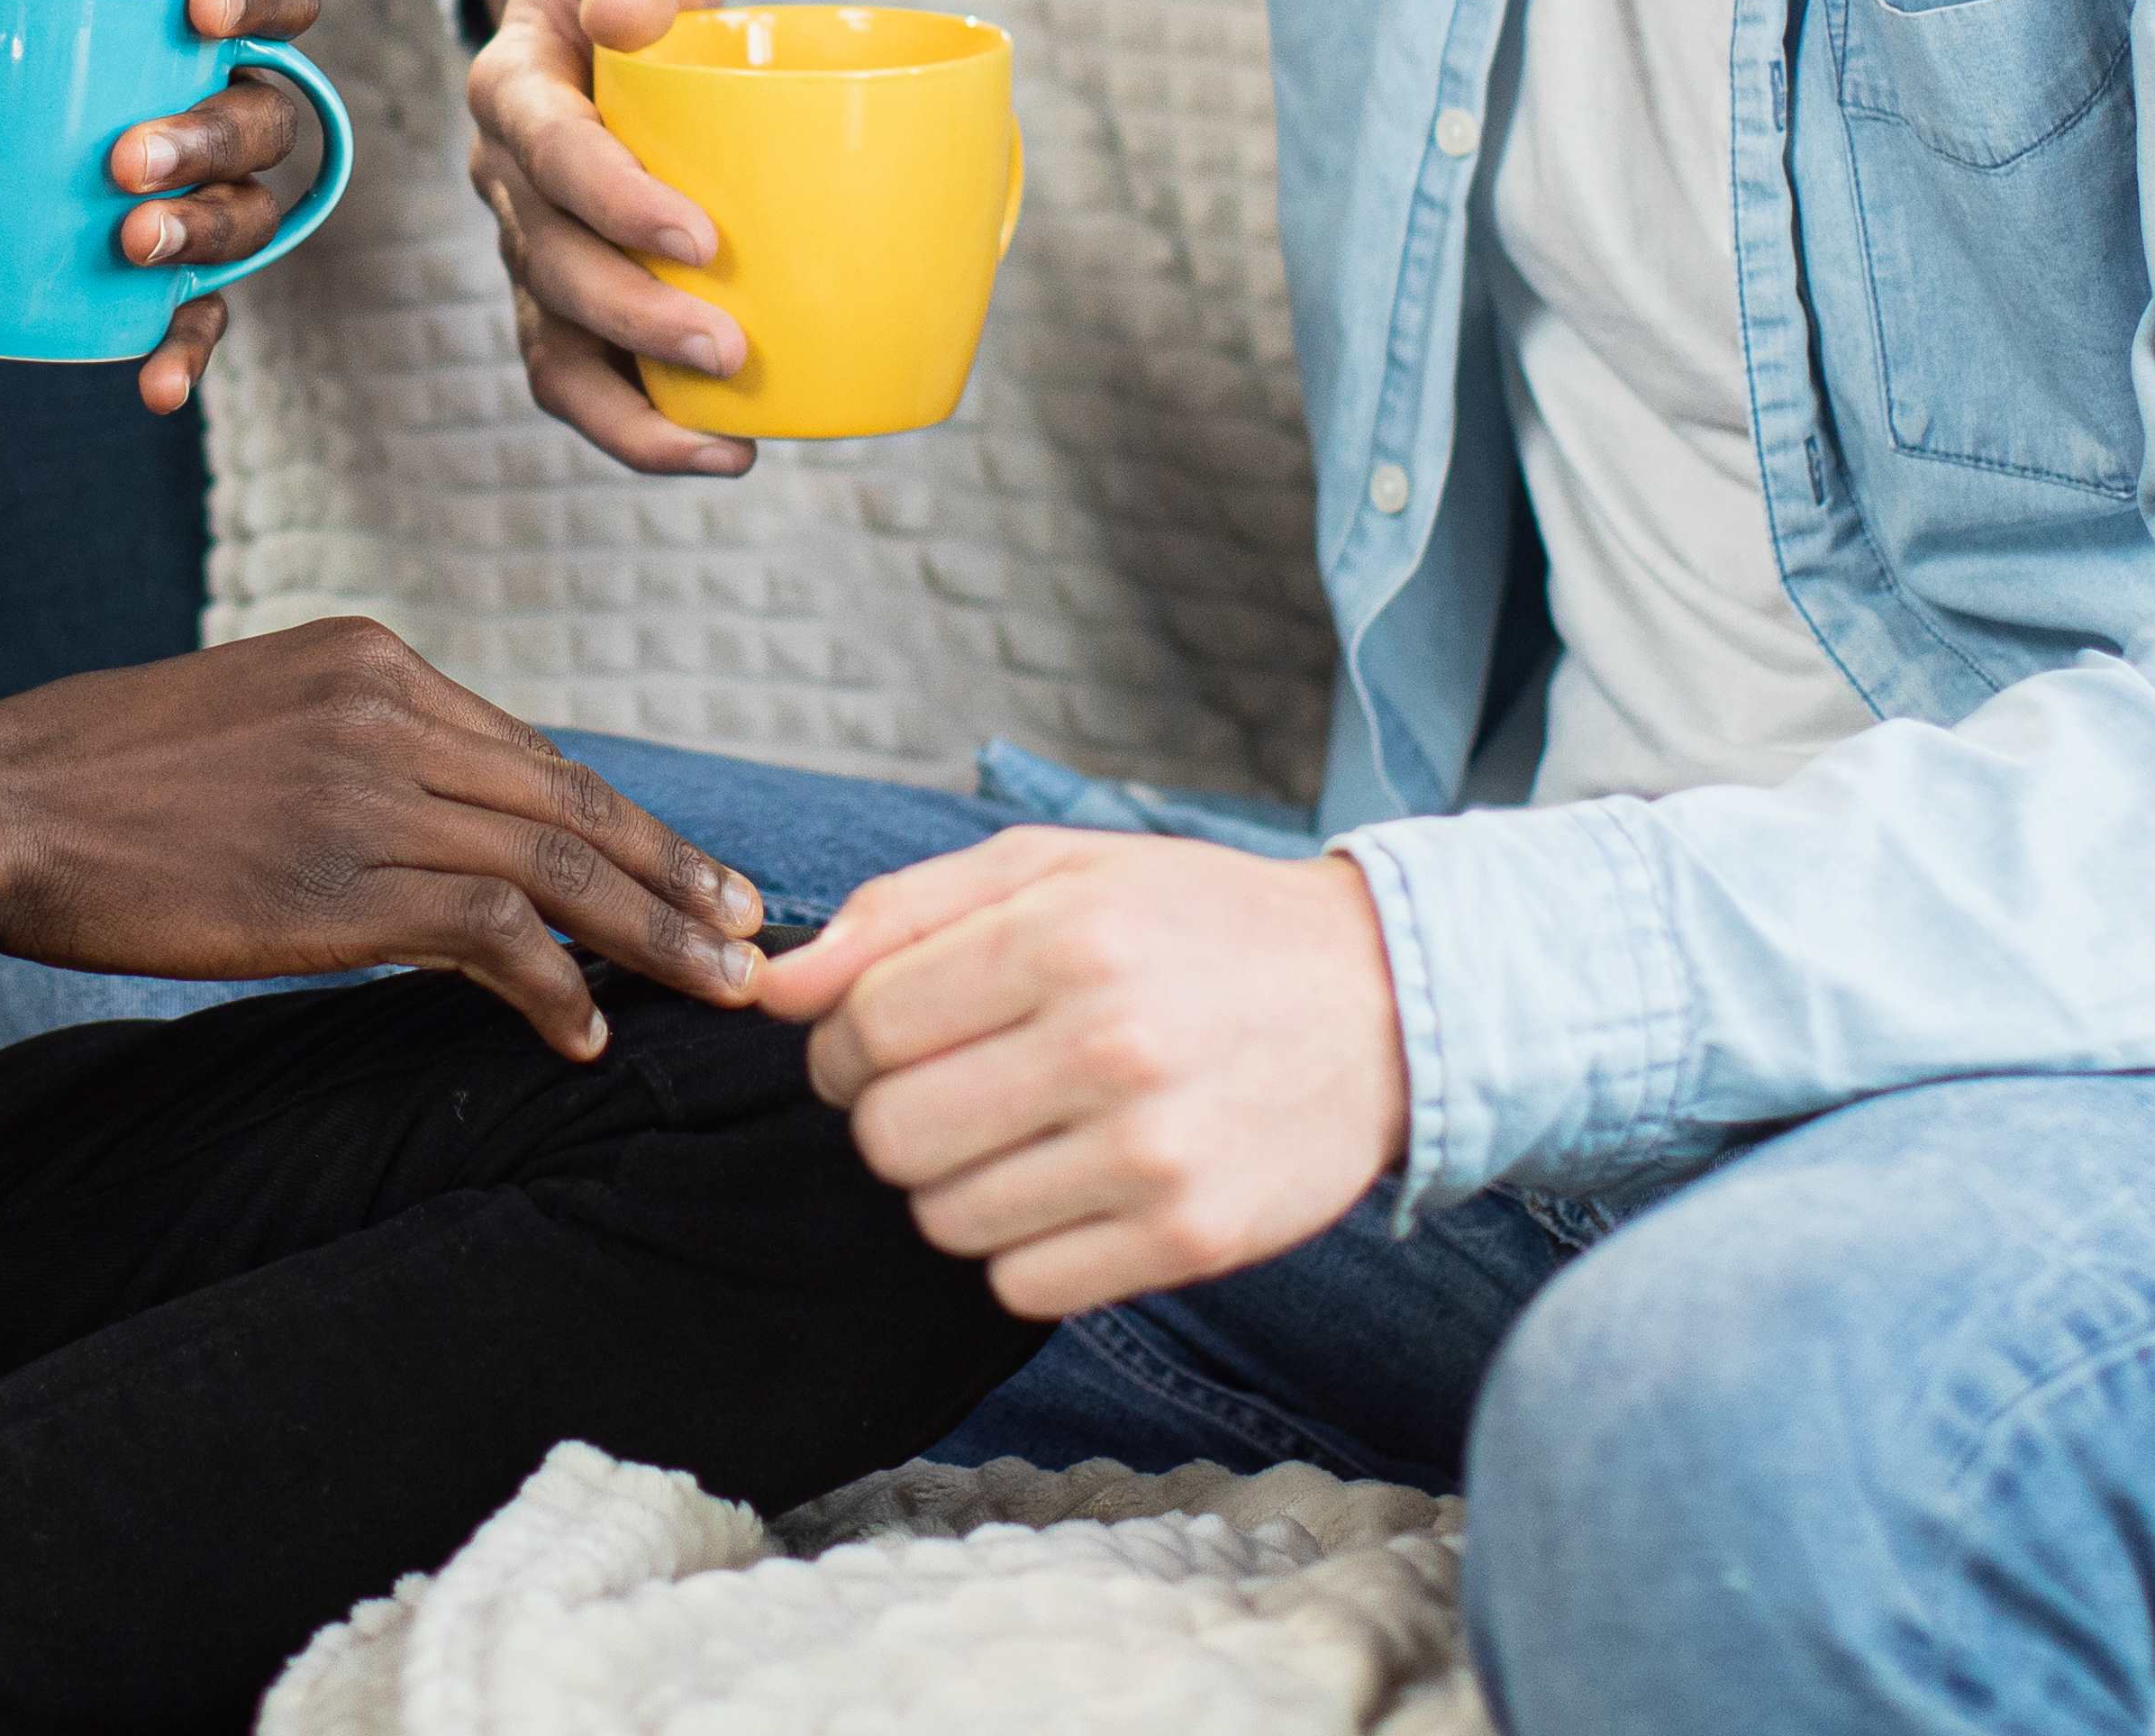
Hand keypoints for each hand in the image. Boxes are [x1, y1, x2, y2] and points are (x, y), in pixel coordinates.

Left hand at [0, 0, 323, 417]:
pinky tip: (156, 386)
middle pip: (263, 121)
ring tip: (131, 243)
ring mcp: (215, 195)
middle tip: (124, 162)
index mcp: (193, 34)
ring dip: (202, 230)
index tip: (197, 12)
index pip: (281, 0)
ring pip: (251, 213)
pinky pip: (206, 314)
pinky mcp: (184, 271)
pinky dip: (186, 349)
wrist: (1, 104)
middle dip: (204, 142)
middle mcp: (227, 113)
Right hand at [0, 619, 766, 1060]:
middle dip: (671, 871)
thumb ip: (356, 753)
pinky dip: (553, 985)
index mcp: (368, 659)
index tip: (681, 868)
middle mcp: (386, 708)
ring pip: (556, 864)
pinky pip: (492, 930)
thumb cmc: (103, 779)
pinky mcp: (343, 878)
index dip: (617, 822)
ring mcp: (369, 790)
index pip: (527, 752)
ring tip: (715, 986)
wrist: (1, 803)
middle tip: (748, 927)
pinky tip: (580, 1031)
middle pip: (569, 801)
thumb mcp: (253, 720)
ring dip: (650, 934)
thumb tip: (441, 834)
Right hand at [459, 0, 753, 475]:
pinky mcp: (564, 299)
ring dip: (632, 405)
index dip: (615, 200)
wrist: (602, 18)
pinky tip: (722, 448)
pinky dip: (639, 427)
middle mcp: (505, 179)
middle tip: (731, 349)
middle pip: (550, 265)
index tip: (702, 236)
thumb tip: (632, 17)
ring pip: (552, 346)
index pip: (549, 149)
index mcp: (511, 89)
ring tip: (725, 442)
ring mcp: (529, 249)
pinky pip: (580, 379)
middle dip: (634, 318)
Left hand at [763, 827, 1410, 1318]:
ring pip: (944, 1218)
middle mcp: (1109, 1044)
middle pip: (889, 1132)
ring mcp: (1153, 1154)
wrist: (1382, 1000)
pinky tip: (1066, 1189)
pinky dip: (1018, 1248)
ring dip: (952, 1184)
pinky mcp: (1189, 1241)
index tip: (872, 1043)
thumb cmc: (1195, 926)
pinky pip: (1020, 1284)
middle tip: (941, 1091)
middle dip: (886, 1116)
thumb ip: (902, 912)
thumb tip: (772, 987)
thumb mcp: (1055, 869)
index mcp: (1065, 936)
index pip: (865, 1023)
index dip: (840, 1042)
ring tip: (1016, 1135)